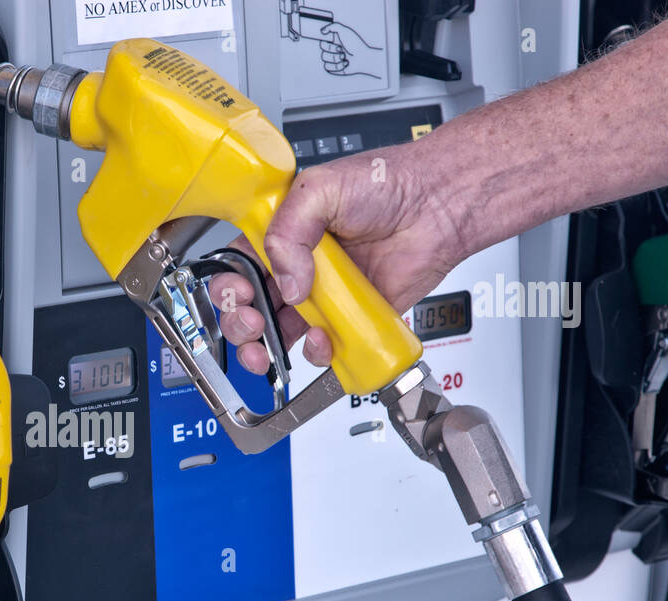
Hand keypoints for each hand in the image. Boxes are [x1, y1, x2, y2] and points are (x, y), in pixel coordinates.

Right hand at [210, 144, 467, 374]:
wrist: (438, 205)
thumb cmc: (387, 182)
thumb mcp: (321, 188)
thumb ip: (289, 229)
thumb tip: (288, 281)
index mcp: (279, 231)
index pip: (237, 266)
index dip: (229, 285)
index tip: (240, 293)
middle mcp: (296, 265)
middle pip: (250, 306)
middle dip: (240, 322)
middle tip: (252, 323)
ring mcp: (322, 296)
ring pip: (279, 332)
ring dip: (266, 346)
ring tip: (268, 348)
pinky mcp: (349, 318)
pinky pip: (324, 346)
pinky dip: (318, 352)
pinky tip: (323, 339)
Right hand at [319, 21, 382, 79]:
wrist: (362, 58)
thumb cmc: (355, 44)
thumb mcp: (345, 31)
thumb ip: (333, 26)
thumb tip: (322, 31)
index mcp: (334, 40)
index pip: (322, 40)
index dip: (327, 42)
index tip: (334, 41)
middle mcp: (331, 49)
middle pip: (323, 49)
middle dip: (333, 49)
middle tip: (341, 49)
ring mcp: (331, 59)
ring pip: (324, 58)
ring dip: (336, 58)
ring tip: (344, 57)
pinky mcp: (333, 68)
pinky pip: (327, 67)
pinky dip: (337, 65)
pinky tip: (344, 63)